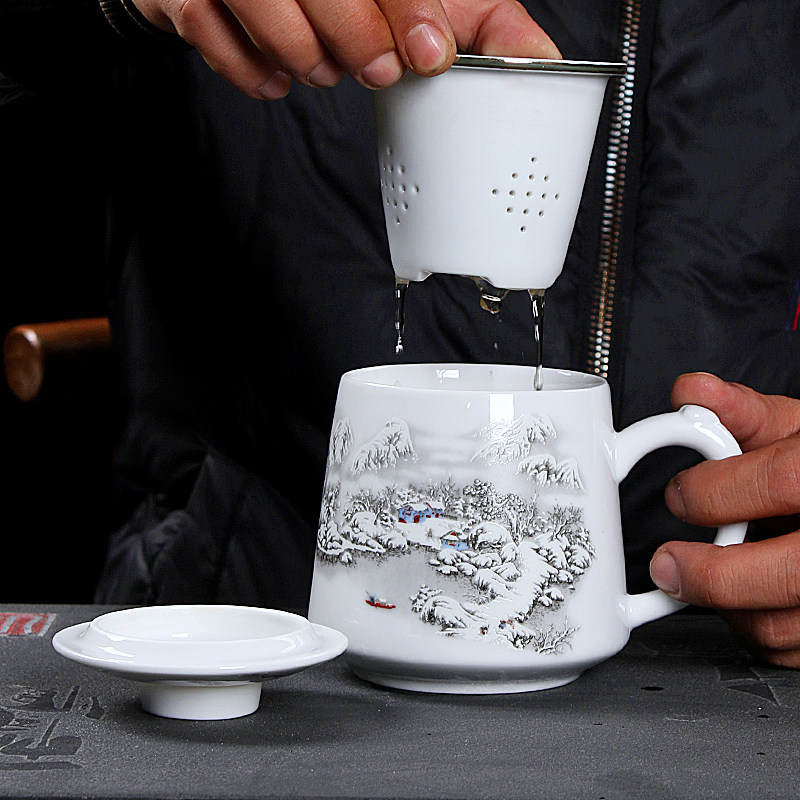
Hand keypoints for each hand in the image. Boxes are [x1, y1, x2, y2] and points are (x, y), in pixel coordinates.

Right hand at [130, 0, 560, 98]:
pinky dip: (251, 71)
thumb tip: (537, 62)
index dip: (406, 4)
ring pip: (262, 2)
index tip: (429, 51)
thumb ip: (484, 22)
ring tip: (326, 70)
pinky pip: (209, 31)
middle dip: (355, 35)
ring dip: (303, 54)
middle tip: (377, 70)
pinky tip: (280, 78)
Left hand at [649, 372, 799, 666]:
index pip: (783, 481)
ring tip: (703, 575)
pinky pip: (789, 651)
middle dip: (710, 574)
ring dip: (726, 605)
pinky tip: (746, 598)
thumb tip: (690, 392)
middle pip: (786, 575)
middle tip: (668, 563)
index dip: (719, 491)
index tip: (681, 495)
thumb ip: (745, 412)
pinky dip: (754, 628)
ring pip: (781, 625)